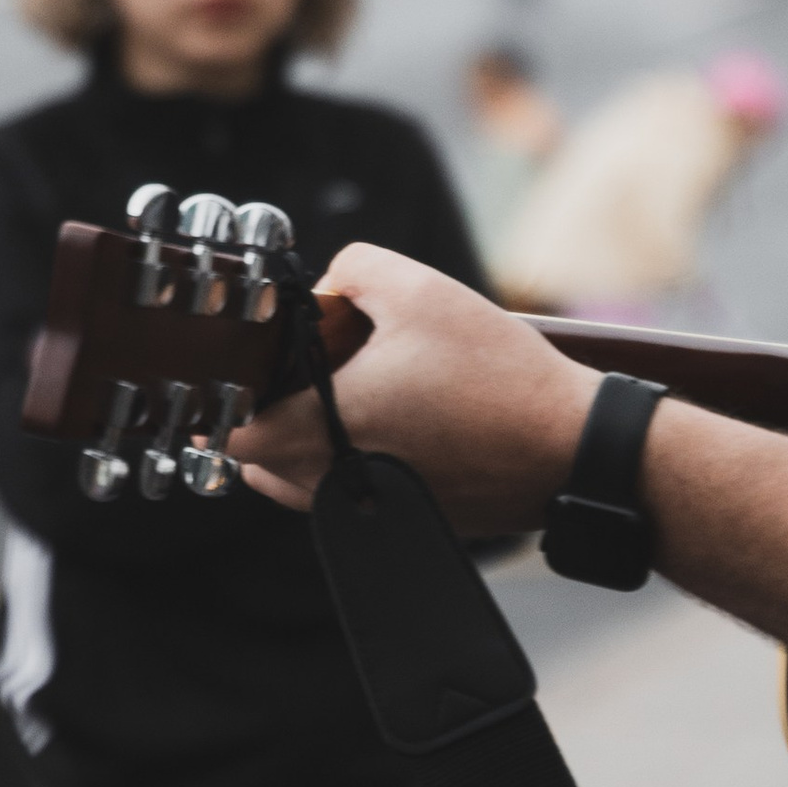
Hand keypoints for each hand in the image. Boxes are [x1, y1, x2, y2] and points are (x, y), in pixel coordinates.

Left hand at [230, 243, 596, 533]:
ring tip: (331, 387)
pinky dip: (338, 459)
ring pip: (294, 480)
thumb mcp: (418, 289)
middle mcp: (327, 485)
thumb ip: (352, 269)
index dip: (218, 393)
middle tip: (287, 361)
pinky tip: (377, 416)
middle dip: (262, 407)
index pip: (225, 430)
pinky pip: (337, 493)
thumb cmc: (496, 377)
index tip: (234, 360)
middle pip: (256, 457)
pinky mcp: (398, 518)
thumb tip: (326, 287)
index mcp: (315, 432)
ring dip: (296, 437)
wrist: (569, 450)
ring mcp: (361, 512)